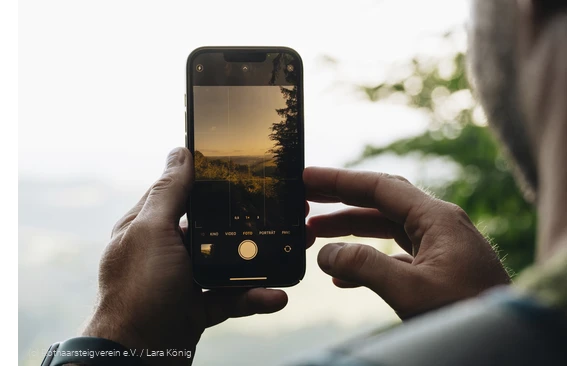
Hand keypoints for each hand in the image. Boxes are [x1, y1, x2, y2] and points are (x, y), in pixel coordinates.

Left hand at [83, 148, 308, 365]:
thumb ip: (169, 193)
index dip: (213, 181)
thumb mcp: (151, 232)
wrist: (135, 358)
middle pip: (214, 227)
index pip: (184, 193)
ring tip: (291, 250)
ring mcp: (184, 279)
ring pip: (229, 262)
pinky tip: (277, 296)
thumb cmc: (137, 291)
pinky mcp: (198, 307)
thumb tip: (180, 152)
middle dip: (249, 221)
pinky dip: (255, 297)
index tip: (249, 172)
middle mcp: (167, 250)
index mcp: (151, 226)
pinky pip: (233, 297)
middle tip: (283, 212)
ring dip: (260, 261)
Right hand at [304, 167, 510, 318]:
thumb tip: (326, 254)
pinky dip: (367, 261)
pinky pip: (394, 256)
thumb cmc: (468, 314)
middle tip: (305, 199)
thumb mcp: (410, 291)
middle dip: (340, 202)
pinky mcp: (437, 269)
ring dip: (350, 231)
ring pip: (384, 229)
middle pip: (379, 203)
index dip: (339, 180)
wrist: (505, 344)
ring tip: (314, 234)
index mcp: (436, 218)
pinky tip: (343, 276)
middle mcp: (438, 225)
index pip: (379, 187)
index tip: (307, 178)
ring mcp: (439, 247)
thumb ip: (364, 268)